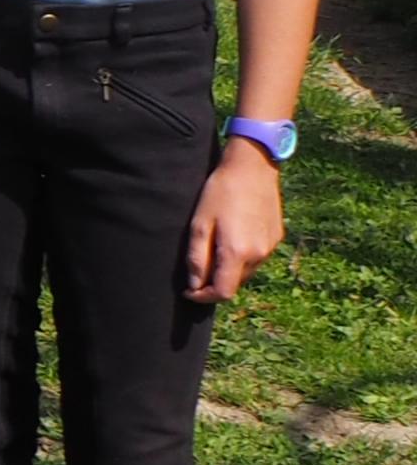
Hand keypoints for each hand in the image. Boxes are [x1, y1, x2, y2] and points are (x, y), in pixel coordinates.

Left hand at [185, 139, 285, 302]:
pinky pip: (257, 257)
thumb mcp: (199, 224)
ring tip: (213, 250)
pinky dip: (242, 257)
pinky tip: (231, 237)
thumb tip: (195, 285)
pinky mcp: (277, 237)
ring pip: (247, 272)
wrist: (253, 167)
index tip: (188, 291)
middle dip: (214, 283)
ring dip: (229, 270)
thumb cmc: (220, 192)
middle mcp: (259, 255)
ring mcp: (271, 246)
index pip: (223, 292)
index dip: (203, 297)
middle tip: (196, 270)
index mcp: (238, 253)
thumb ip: (197, 258)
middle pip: (235, 283)